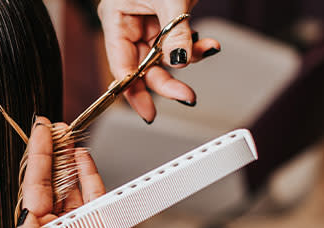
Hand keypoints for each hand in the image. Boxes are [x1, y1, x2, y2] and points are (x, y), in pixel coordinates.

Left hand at [6, 117, 186, 227]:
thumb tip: (24, 216)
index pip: (32, 195)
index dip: (35, 163)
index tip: (38, 137)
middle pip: (49, 185)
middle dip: (49, 156)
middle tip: (50, 128)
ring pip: (71, 186)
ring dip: (67, 160)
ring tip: (65, 135)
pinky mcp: (105, 226)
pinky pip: (94, 193)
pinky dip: (89, 174)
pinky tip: (82, 157)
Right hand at [98, 0, 220, 121]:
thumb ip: (174, 31)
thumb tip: (179, 61)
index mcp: (115, 19)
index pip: (120, 66)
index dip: (132, 93)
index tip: (148, 112)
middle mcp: (128, 25)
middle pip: (142, 68)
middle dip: (167, 82)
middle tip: (187, 96)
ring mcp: (147, 24)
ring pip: (163, 58)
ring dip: (188, 59)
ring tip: (207, 50)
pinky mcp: (165, 21)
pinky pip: (177, 42)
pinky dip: (195, 44)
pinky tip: (209, 43)